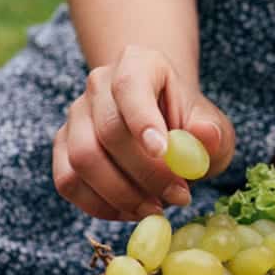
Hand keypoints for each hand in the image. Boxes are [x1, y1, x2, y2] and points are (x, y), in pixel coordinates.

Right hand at [52, 45, 235, 220]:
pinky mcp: (63, 147)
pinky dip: (99, 205)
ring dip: (121, 194)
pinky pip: (68, 181)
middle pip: (108, 130)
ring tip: (155, 208)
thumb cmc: (188, 124)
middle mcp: (99, 83)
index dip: (142, 120)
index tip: (162, 152)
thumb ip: (211, 133)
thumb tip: (205, 136)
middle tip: (178, 196)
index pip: (130, 85)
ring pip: (82, 159)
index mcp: (138, 63)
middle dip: (144, 172)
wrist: (163, 125)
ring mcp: (76, 115)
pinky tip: (130, 211)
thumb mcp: (211, 126)